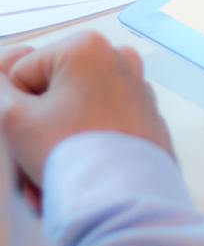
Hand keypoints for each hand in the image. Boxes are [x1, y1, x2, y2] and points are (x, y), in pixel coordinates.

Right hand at [0, 32, 173, 184]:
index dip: (16, 110)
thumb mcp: (14, 119)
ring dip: (57, 144)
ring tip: (52, 178)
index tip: (25, 135)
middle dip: (37, 132)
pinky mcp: (147, 116)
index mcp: (86, 46)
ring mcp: (137, 87)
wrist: (127, 199)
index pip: (22, 74)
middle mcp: (119, 59)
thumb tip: (0, 80)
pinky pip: (103, 126)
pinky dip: (87, 147)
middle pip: (53, 95)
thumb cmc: (74, 155)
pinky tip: (78, 175)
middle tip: (31, 165)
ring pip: (76, 114)